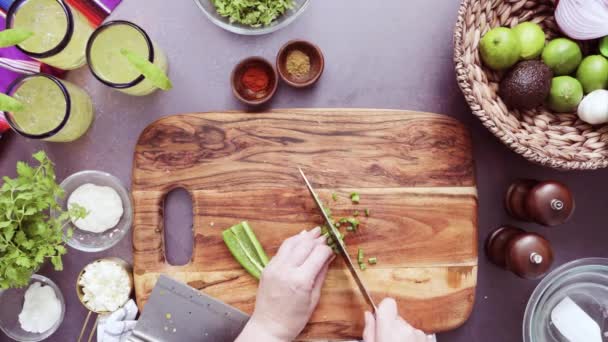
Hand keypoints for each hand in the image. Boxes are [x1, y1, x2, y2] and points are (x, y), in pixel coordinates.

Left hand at [235, 227, 333, 341]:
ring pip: (291, 243)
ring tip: (313, 233)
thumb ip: (321, 274)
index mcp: (301, 280)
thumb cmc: (294, 318)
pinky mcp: (267, 267)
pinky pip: (281, 250)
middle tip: (325, 235)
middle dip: (316, 239)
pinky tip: (299, 240)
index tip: (332, 248)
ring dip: (303, 236)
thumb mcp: (313, 298)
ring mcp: (274, 267)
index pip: (318, 254)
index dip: (327, 249)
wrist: (269, 326)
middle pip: (305, 245)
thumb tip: (329, 257)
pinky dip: (291, 243)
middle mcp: (286, 270)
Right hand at [363, 298, 428, 341]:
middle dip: (392, 326)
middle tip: (387, 339)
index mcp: (389, 327)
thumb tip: (368, 315)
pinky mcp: (426, 338)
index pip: (388, 303)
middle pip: (396, 317)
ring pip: (406, 326)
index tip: (380, 317)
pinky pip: (415, 334)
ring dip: (402, 334)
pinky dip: (411, 339)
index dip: (383, 309)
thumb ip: (370, 330)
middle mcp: (405, 327)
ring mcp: (417, 333)